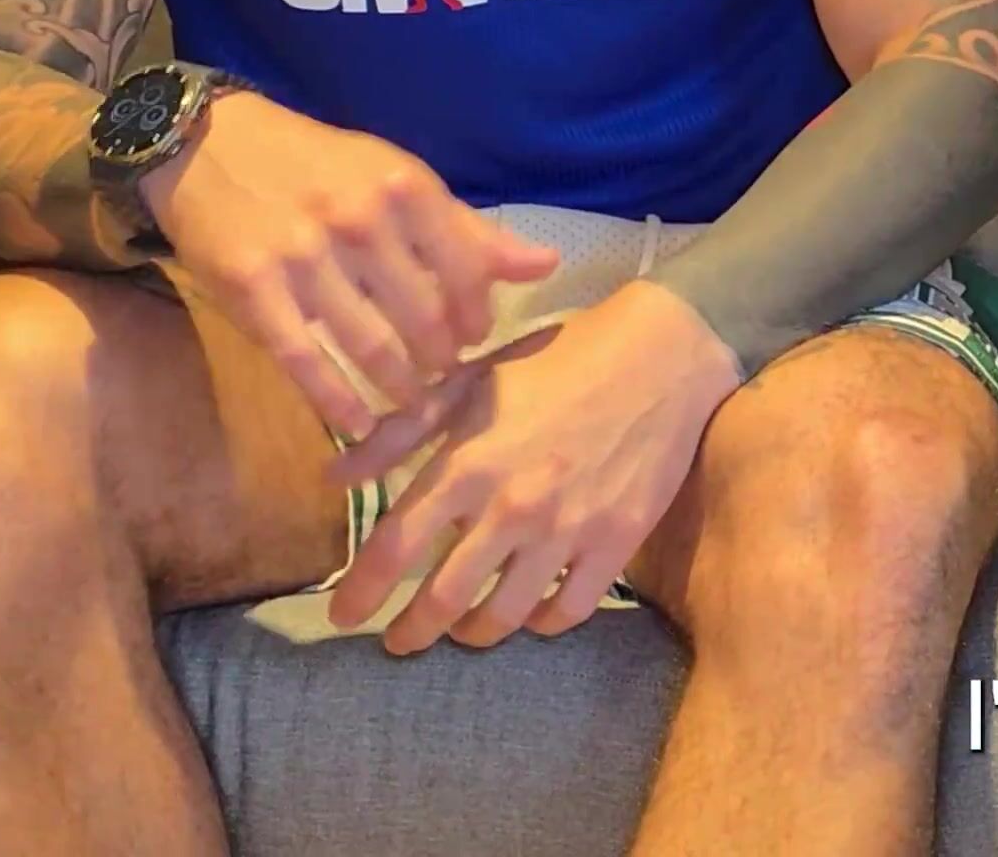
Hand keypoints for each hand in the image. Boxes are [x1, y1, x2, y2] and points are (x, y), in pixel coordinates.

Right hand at [142, 91, 558, 441]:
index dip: (478, 314)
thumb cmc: (317, 167)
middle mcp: (359, 220)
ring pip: (370, 345)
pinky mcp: (252, 290)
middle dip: (441, 359)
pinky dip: (336, 401)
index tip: (477, 337)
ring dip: (399, 387)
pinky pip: (305, 360)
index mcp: (403, 188)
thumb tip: (547, 265)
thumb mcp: (396, 181)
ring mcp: (303, 256)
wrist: (210, 146)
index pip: (467, 271)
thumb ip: (468, 230)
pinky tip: (359, 424)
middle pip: (423, 316)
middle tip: (444, 378)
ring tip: (413, 404)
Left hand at [324, 279, 742, 653]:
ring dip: (473, 634)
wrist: (661, 354)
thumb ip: (400, 432)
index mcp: (468, 463)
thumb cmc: (557, 360)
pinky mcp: (616, 542)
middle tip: (399, 642)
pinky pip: (569, 610)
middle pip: (443, 599)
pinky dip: (542, 623)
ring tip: (462, 632)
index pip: (394, 548)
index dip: (361, 592)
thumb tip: (336, 476)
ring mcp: (567, 530)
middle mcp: (512, 507)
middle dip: (411, 632)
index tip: (344, 615)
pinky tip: (531, 614)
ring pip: (504, 615)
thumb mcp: (470, 381)